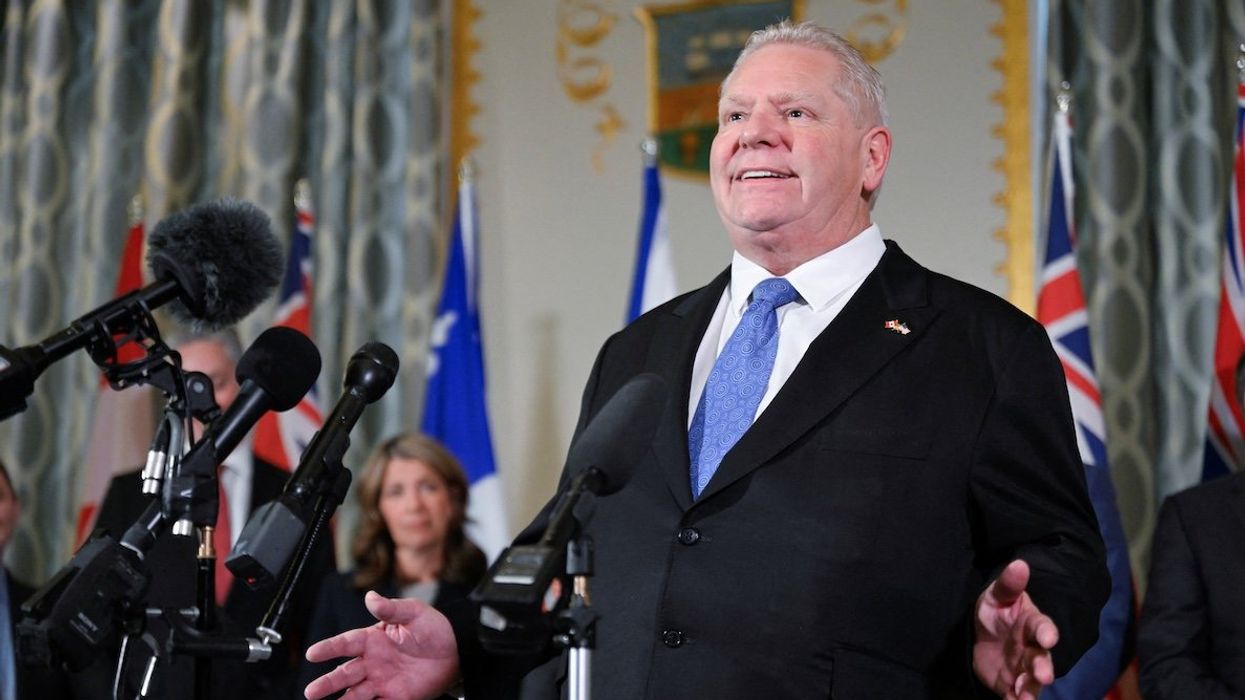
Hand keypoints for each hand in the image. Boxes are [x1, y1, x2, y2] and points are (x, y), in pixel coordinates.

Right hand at [304, 590, 459, 699]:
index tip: (312, 653)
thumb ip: (391, 608)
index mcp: (373, 639)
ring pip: (355, 693)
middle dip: (327, 683)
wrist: (457, 650)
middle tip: (311, 692)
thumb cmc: (434, 628)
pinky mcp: (395, 697)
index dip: (329, 648)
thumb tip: (371, 596)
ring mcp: (382, 681)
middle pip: (345, 673)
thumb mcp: (414, 613)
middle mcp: (373, 662)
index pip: (346, 643)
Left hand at [973, 559, 1058, 699]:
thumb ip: (1009, 584)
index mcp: (1031, 624)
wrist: (985, 633)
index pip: (1043, 627)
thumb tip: (1019, 564)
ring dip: (1030, 690)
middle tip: (1043, 675)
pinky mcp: (1010, 685)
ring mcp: (1022, 669)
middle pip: (1041, 659)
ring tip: (1025, 698)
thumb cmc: (996, 610)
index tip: (1048, 638)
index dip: (1046, 632)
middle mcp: (1032, 649)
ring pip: (1031, 682)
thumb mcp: (997, 594)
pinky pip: (1014, 695)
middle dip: (1043, 667)